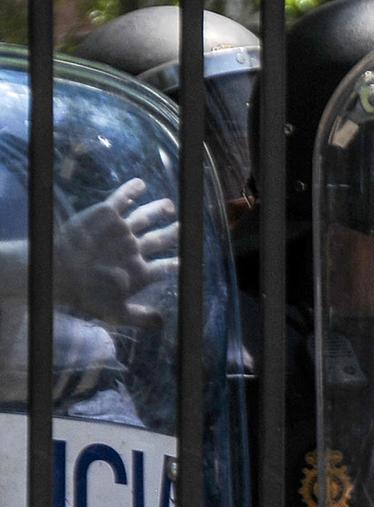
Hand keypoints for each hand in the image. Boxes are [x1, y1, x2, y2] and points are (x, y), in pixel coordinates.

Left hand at [54, 178, 177, 325]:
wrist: (58, 270)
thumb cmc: (85, 294)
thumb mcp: (115, 312)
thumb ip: (141, 318)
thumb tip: (163, 324)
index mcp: (140, 272)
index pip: (166, 268)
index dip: (176, 265)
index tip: (183, 262)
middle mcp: (136, 248)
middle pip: (160, 239)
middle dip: (173, 233)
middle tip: (182, 227)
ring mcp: (122, 230)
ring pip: (146, 217)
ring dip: (159, 210)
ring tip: (169, 205)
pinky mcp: (106, 214)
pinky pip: (122, 198)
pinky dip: (131, 189)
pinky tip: (140, 183)